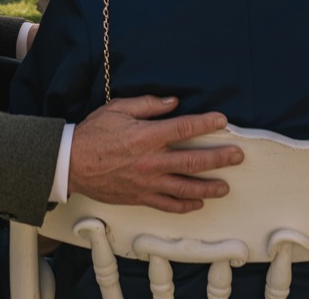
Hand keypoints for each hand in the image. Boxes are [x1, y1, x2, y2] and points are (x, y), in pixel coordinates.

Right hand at [69, 95, 241, 212]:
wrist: (71, 163)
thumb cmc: (94, 133)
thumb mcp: (119, 108)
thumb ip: (148, 105)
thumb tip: (172, 102)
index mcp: (147, 136)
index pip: (184, 128)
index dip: (205, 124)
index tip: (222, 120)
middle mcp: (151, 161)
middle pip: (193, 161)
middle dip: (219, 158)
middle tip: (237, 156)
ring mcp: (147, 182)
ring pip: (186, 188)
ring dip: (208, 187)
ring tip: (225, 186)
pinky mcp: (140, 197)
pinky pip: (168, 205)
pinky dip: (185, 205)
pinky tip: (197, 202)